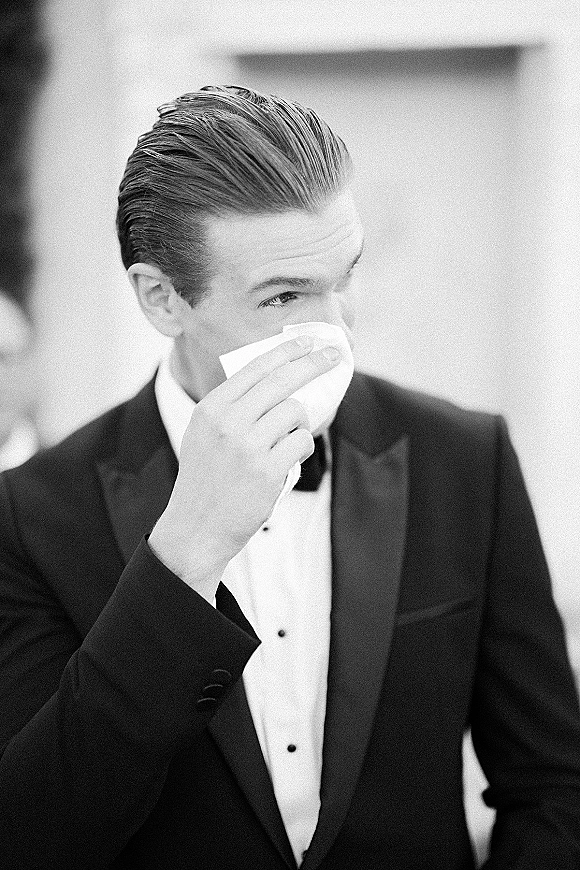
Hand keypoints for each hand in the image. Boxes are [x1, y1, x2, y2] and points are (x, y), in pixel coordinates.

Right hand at [148, 337, 339, 598]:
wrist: (196, 528)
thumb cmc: (205, 479)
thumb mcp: (204, 433)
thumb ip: (232, 407)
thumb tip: (276, 377)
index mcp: (211, 408)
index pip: (256, 368)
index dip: (287, 351)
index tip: (308, 342)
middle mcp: (227, 422)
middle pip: (282, 381)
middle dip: (313, 364)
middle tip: (333, 357)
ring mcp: (248, 446)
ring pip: (295, 413)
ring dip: (300, 424)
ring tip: (286, 442)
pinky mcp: (267, 470)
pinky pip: (302, 442)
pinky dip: (302, 447)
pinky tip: (288, 459)